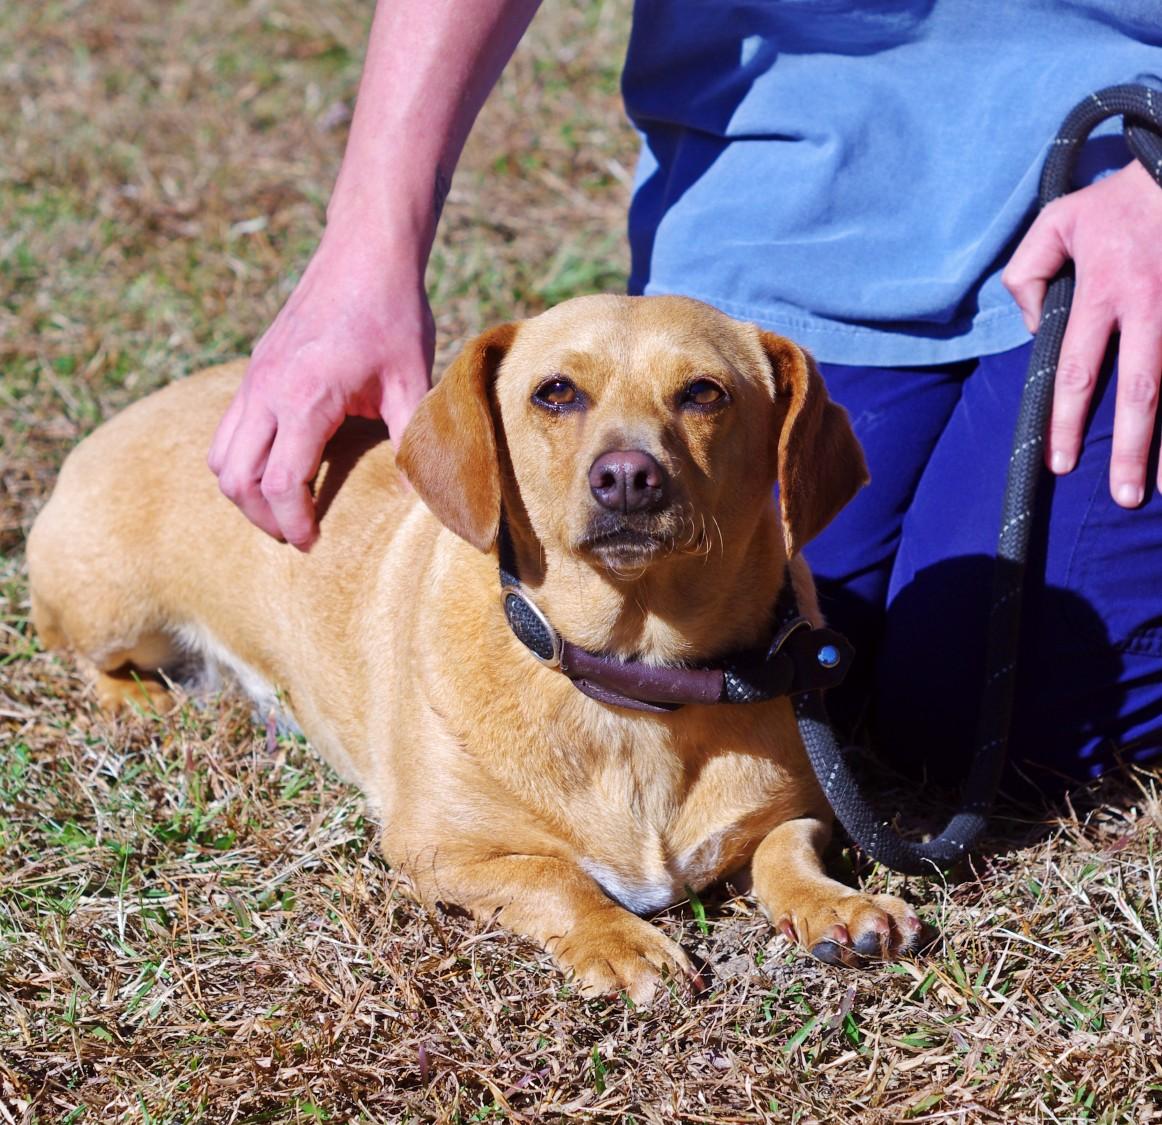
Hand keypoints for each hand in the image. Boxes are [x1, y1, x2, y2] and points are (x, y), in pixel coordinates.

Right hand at [208, 227, 433, 548]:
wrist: (364, 251)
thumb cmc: (393, 314)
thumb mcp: (411, 382)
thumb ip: (411, 442)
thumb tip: (420, 500)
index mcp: (305, 398)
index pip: (280, 483)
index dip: (294, 522)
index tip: (312, 543)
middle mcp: (266, 390)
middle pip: (236, 478)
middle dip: (262, 517)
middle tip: (296, 535)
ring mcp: (253, 378)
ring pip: (220, 455)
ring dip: (244, 491)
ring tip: (282, 509)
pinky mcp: (253, 369)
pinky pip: (227, 428)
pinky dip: (241, 459)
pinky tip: (278, 465)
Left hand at [1003, 159, 1161, 507]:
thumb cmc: (1118, 200)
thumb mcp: (1055, 223)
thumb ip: (1026, 274)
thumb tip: (1033, 328)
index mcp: (1105, 291)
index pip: (1078, 370)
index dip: (1066, 420)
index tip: (1060, 464)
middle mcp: (1151, 307)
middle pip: (1143, 391)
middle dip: (1132, 448)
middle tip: (1124, 497)